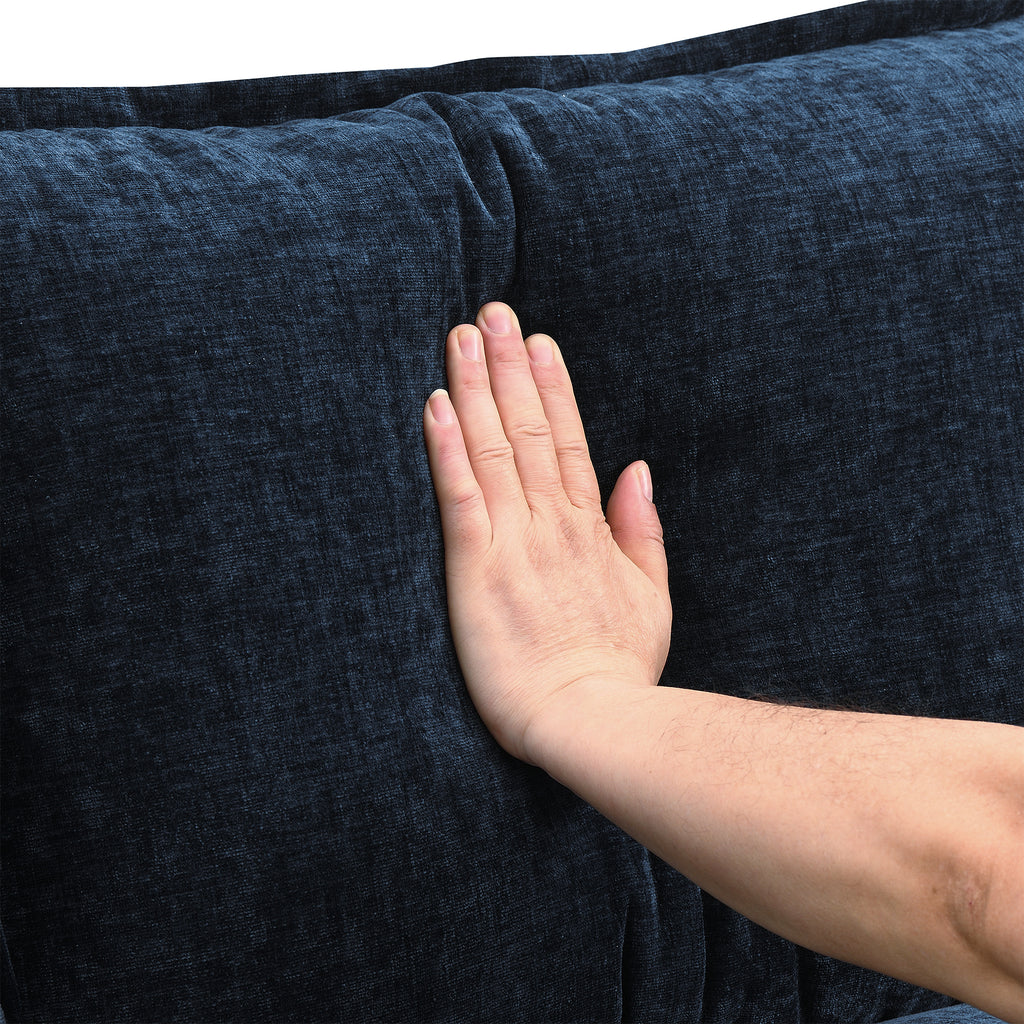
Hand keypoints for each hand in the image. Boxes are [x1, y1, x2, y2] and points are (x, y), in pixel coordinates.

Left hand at [422, 302, 671, 763]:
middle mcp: (551, 523)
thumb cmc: (620, 669)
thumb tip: (637, 469)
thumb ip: (642, 529)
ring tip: (462, 336)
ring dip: (476, 387)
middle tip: (492, 312)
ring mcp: (514, 542)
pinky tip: (435, 405)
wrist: (594, 723)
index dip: (551, 387)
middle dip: (509, 366)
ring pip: (493, 448)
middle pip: (527, 429)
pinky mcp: (477, 569)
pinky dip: (447, 448)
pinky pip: (460, 495)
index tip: (538, 342)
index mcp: (589, 528)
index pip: (567, 440)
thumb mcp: (652, 595)